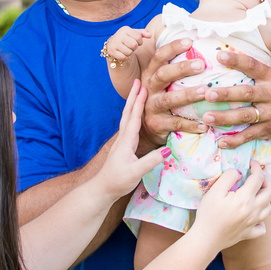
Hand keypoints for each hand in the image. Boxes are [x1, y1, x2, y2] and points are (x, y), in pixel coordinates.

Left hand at [95, 81, 167, 199]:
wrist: (102, 189)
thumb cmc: (118, 181)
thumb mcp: (136, 173)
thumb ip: (151, 161)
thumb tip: (168, 150)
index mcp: (126, 141)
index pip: (134, 118)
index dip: (139, 102)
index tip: (143, 87)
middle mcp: (123, 138)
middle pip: (128, 113)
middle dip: (133, 96)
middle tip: (137, 80)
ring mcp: (122, 142)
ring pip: (127, 118)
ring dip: (132, 103)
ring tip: (137, 91)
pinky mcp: (123, 147)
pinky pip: (128, 125)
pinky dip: (132, 114)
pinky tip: (135, 114)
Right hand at [105, 26, 150, 62]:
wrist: (113, 43)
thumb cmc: (128, 38)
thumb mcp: (134, 33)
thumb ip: (144, 33)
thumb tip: (150, 36)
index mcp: (125, 29)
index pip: (138, 37)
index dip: (140, 42)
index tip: (138, 43)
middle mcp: (119, 35)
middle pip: (134, 45)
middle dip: (135, 47)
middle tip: (132, 46)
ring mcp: (114, 43)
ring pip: (129, 52)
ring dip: (130, 53)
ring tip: (127, 49)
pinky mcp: (112, 51)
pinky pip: (123, 57)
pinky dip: (125, 57)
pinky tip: (123, 53)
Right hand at [138, 38, 209, 152]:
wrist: (143, 129)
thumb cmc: (160, 99)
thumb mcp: (162, 83)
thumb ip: (174, 70)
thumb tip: (203, 51)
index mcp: (151, 74)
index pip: (159, 56)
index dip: (173, 47)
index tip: (190, 41)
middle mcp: (149, 88)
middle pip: (163, 74)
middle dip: (181, 68)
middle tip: (201, 65)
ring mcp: (151, 107)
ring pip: (168, 99)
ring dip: (187, 95)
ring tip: (204, 91)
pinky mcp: (156, 124)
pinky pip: (175, 123)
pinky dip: (190, 124)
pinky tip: (204, 125)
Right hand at [190, 161, 270, 248]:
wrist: (206, 239)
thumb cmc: (208, 214)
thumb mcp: (215, 190)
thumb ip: (229, 177)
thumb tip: (239, 173)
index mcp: (246, 198)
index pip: (258, 178)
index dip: (256, 168)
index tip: (251, 163)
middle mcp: (254, 211)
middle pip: (270, 193)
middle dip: (266, 181)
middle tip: (257, 177)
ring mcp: (252, 223)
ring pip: (269, 209)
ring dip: (265, 199)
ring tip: (256, 194)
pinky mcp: (248, 234)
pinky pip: (262, 228)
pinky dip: (262, 220)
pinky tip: (254, 216)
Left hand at [204, 50, 270, 148]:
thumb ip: (258, 68)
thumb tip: (229, 54)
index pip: (253, 66)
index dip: (237, 60)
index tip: (219, 55)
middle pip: (246, 93)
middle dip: (226, 94)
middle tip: (208, 94)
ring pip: (246, 116)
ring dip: (225, 117)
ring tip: (207, 117)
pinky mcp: (269, 130)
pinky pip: (250, 135)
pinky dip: (235, 140)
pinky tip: (221, 142)